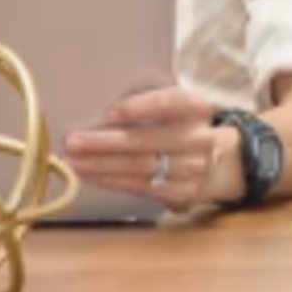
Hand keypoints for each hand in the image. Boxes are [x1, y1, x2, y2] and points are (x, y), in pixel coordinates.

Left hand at [64, 84, 243, 208]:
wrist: (218, 159)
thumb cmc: (178, 124)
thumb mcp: (173, 105)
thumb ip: (146, 100)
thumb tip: (97, 99)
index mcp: (196, 107)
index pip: (170, 102)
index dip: (141, 107)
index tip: (110, 111)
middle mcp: (199, 138)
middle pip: (147, 141)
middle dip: (105, 142)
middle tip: (74, 141)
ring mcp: (194, 168)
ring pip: (141, 168)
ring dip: (102, 166)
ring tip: (74, 160)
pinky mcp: (185, 192)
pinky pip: (142, 187)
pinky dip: (112, 182)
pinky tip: (91, 175)